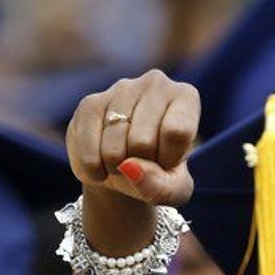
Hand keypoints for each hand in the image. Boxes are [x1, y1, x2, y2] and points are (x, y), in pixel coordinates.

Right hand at [67, 69, 199, 206]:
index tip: (166, 159)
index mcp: (185, 97)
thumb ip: (163, 187)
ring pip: (114, 147)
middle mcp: (155, 83)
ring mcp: (120, 89)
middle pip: (143, 142)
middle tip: (141, 161)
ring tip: (122, 161)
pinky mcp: (90, 103)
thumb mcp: (173, 190)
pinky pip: (89, 147)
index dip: (168, 159)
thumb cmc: (159, 174)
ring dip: (116, 168)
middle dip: (140, 165)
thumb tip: (130, 167)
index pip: (177, 132)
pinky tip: (100, 164)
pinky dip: (93, 167)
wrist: (124, 169)